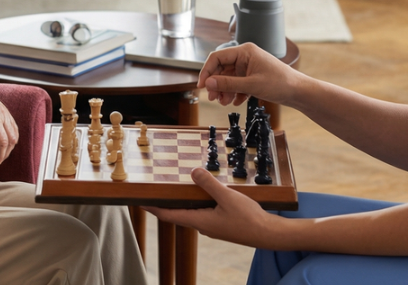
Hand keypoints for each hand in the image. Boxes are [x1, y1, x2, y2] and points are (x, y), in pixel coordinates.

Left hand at [144, 168, 274, 245]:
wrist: (268, 234)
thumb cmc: (248, 219)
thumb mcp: (227, 197)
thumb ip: (209, 184)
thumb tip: (193, 172)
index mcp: (199, 220)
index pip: (168, 214)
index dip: (153, 207)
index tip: (139, 200)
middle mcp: (202, 225)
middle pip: (177, 213)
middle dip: (165, 202)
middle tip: (154, 190)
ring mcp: (212, 225)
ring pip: (190, 211)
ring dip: (181, 201)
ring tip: (174, 188)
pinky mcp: (221, 223)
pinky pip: (203, 211)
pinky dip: (196, 201)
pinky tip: (202, 192)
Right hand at [198, 42, 298, 107]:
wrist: (299, 92)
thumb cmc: (281, 83)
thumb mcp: (251, 85)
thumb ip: (228, 84)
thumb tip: (209, 83)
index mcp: (245, 51)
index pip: (217, 57)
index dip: (207, 71)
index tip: (202, 85)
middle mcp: (245, 57)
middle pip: (221, 69)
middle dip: (216, 84)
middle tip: (213, 97)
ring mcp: (249, 67)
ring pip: (229, 78)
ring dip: (225, 90)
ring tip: (224, 102)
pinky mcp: (252, 76)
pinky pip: (237, 83)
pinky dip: (234, 93)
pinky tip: (236, 101)